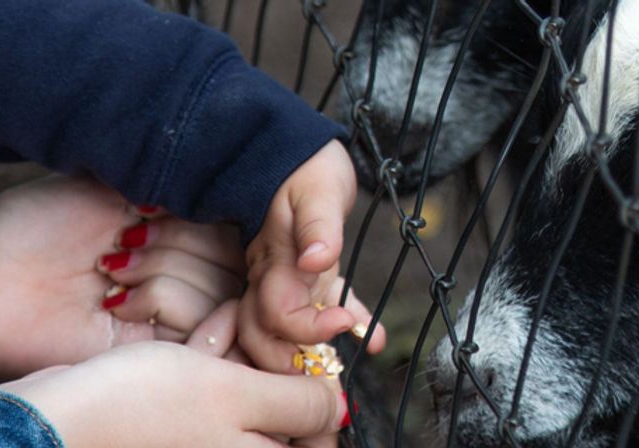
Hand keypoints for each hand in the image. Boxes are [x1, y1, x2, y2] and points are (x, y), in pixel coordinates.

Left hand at [0, 176, 245, 382]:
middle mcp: (185, 271)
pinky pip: (198, 325)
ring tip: (108, 270)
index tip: (158, 204)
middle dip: (182, 238)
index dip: (212, 207)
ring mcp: (174, 313)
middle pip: (237, 255)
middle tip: (122, 241)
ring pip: (222, 288)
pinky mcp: (158, 351)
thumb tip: (235, 178)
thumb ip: (179, 179)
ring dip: (162, 270)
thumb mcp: (114, 181)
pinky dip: (160, 300)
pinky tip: (113, 299)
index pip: (238, 220)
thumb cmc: (33, 226)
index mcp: (178, 229)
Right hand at [0, 303, 348, 446]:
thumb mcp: (238, 400)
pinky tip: (214, 320)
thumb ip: (298, 405)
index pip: (317, 436)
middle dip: (278, 360)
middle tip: (281, 323)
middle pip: (279, 407)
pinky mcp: (166, 418)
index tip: (318, 350)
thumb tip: (340, 409)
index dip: (323, 390)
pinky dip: (211, 349)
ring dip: (247, 347)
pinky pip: (205, 382)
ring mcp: (195, 438)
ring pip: (243, 388)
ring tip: (248, 314)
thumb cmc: (139, 410)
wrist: (50, 415)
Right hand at [238, 139, 385, 372]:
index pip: (276, 316)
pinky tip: (373, 335)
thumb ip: (318, 227)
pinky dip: (346, 325)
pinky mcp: (305, 276)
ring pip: (284, 333)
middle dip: (292, 365)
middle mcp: (273, 279)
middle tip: (331, 379)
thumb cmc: (306, 166)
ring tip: (347, 367)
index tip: (345, 322)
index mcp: (273, 263)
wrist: (292, 151)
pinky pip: (318, 310)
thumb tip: (319, 260)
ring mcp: (286, 280)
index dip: (306, 330)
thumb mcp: (317, 190)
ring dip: (313, 355)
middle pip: (264, 338)